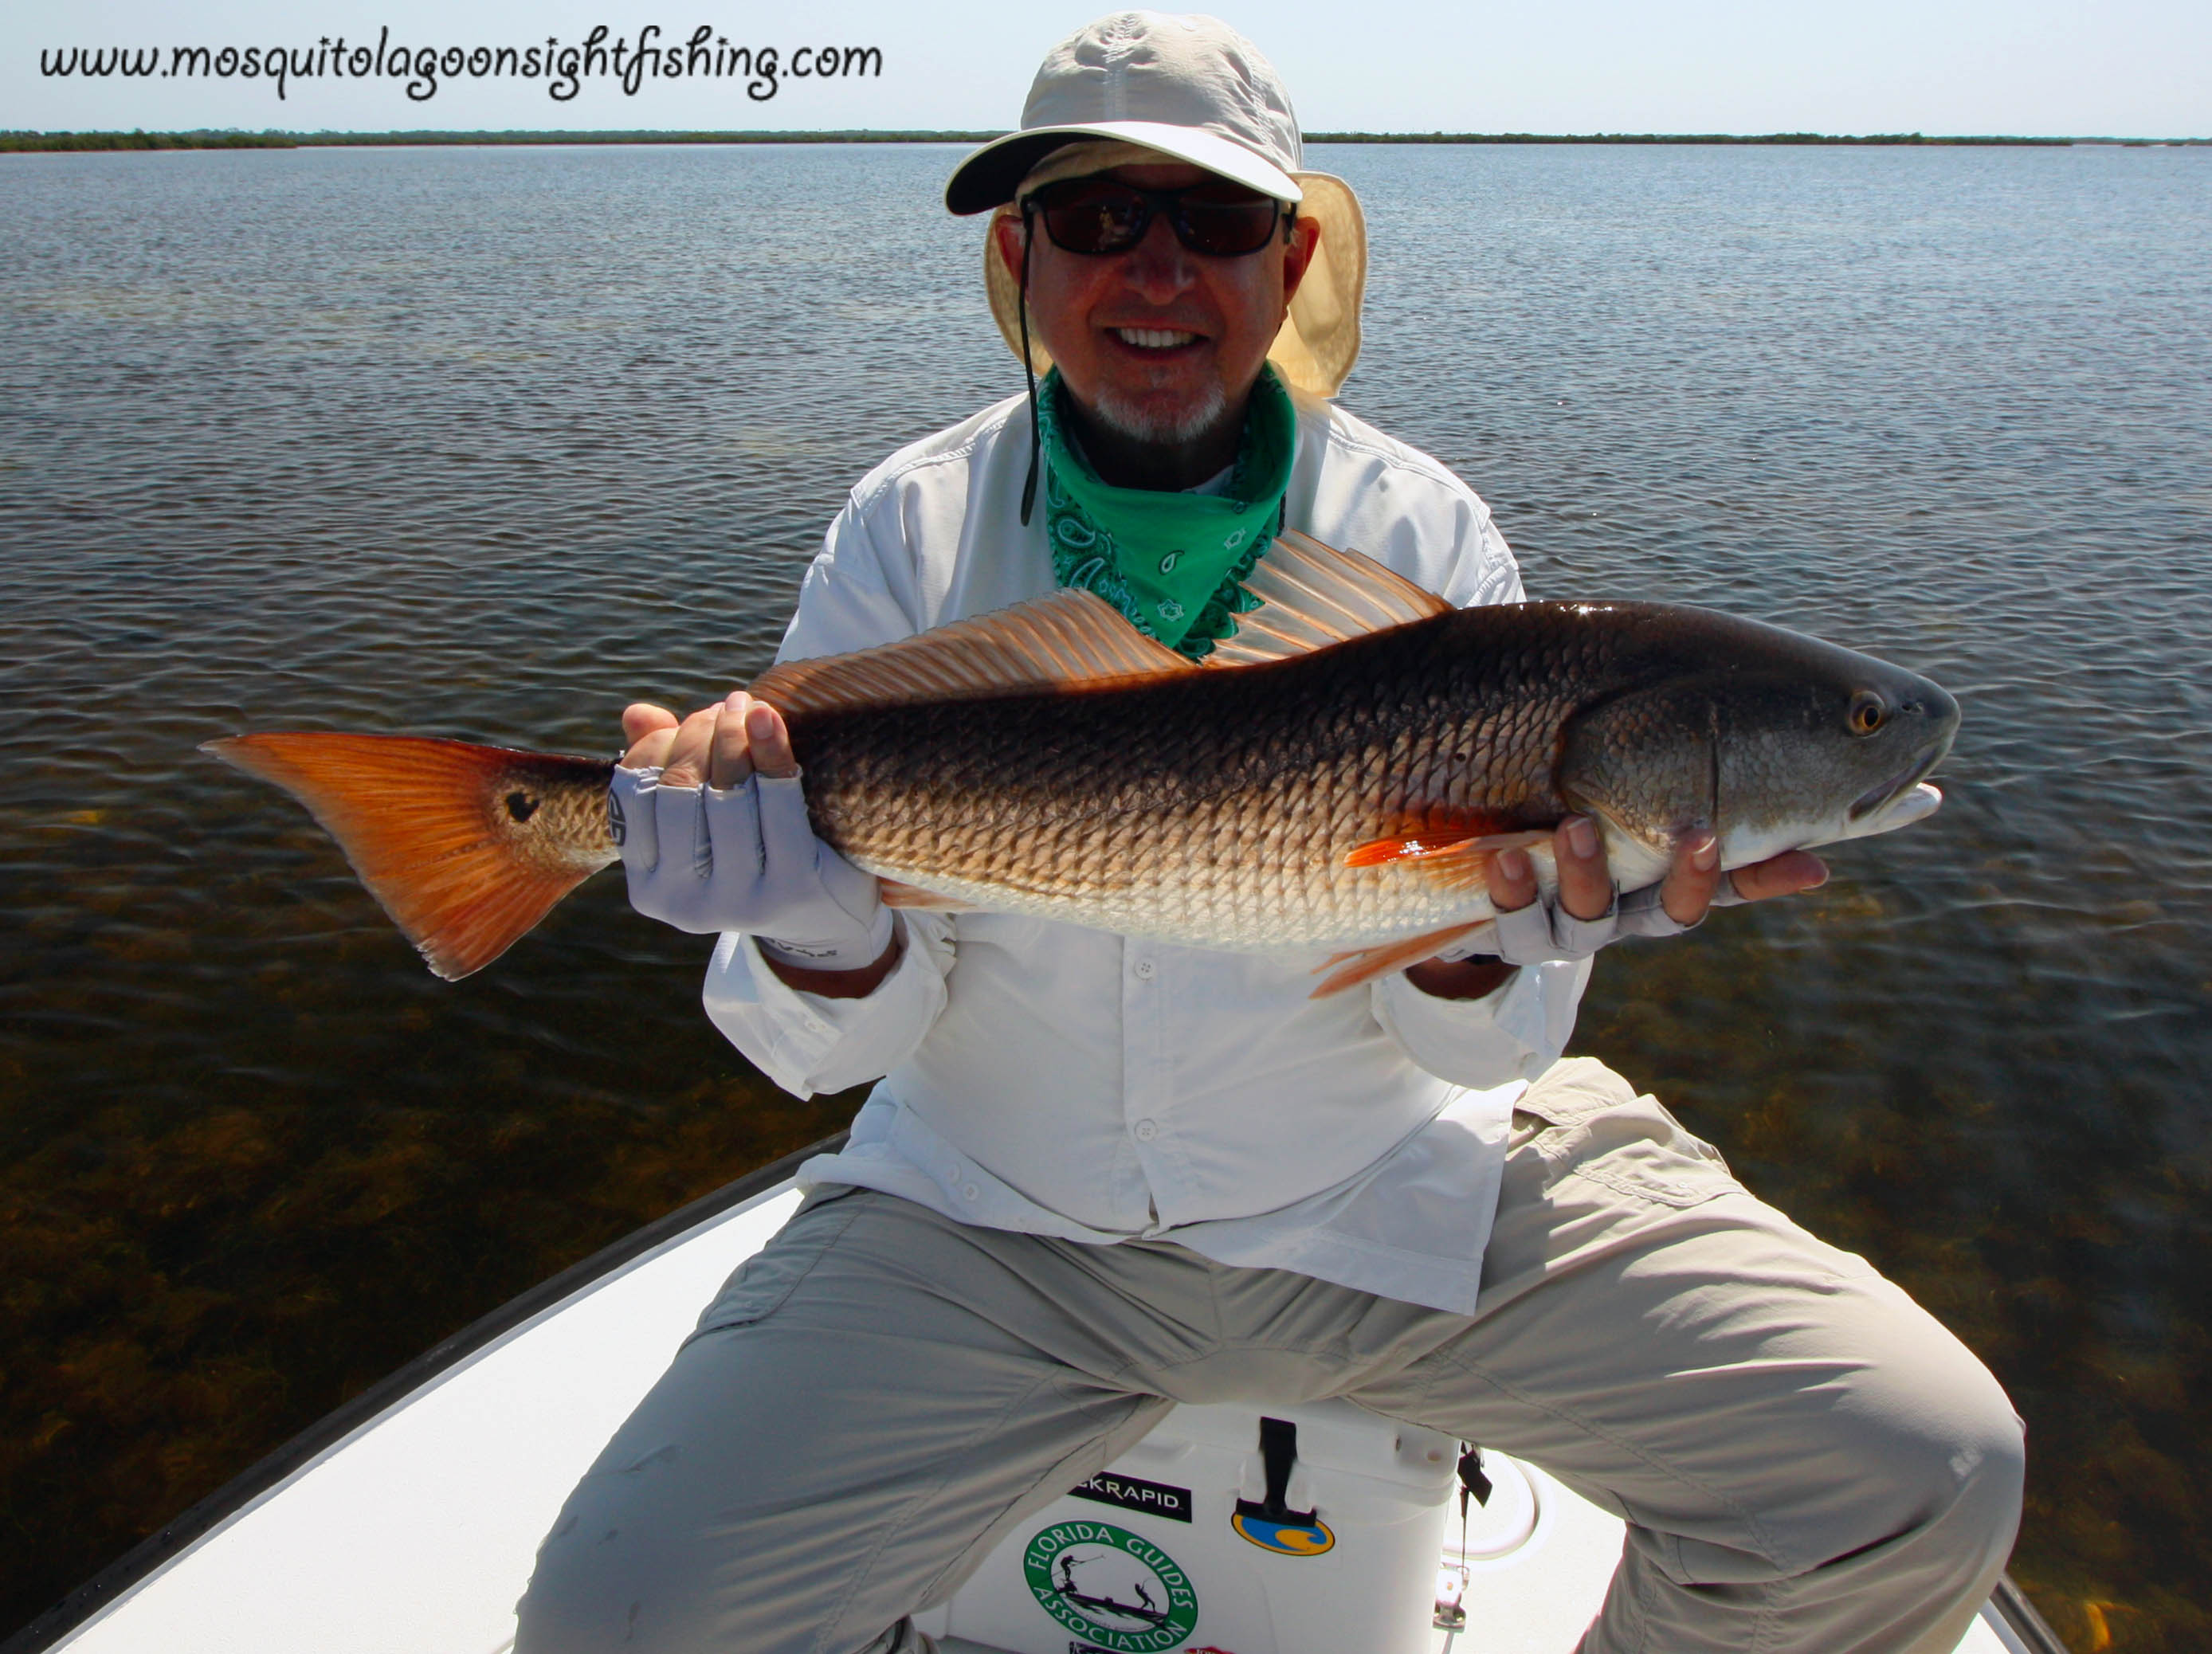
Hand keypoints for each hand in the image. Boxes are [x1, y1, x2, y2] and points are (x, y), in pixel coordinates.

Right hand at [612, 693, 894, 977]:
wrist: (824, 919)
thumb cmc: (754, 857)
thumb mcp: (703, 825)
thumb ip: (665, 771)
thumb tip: (637, 713)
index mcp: (648, 886)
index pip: (633, 794)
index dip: (659, 744)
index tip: (689, 719)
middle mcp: (683, 904)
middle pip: (678, 790)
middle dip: (701, 734)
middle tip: (728, 705)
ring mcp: (737, 902)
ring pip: (727, 794)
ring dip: (736, 736)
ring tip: (750, 707)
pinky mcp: (790, 889)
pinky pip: (778, 804)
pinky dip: (772, 753)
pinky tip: (769, 718)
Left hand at [1481, 815, 1828, 964]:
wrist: (1474, 902)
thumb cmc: (1558, 840)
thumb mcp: (1616, 822)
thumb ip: (1675, 799)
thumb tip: (1755, 765)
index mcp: (1658, 893)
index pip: (1726, 889)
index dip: (1766, 880)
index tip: (1808, 865)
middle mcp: (1623, 918)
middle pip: (1667, 914)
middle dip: (1688, 878)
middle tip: (1699, 834)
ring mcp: (1568, 930)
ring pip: (1587, 916)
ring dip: (1589, 874)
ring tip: (1577, 826)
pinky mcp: (1514, 935)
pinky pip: (1513, 920)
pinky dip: (1512, 891)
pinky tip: (1505, 857)